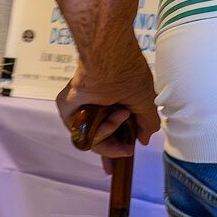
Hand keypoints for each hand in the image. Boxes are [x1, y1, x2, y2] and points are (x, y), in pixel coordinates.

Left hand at [56, 50, 161, 171]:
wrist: (107, 62)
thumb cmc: (127, 74)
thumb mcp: (145, 101)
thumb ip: (147, 123)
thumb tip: (144, 139)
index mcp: (112, 105)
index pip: (113, 131)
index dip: (118, 146)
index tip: (127, 154)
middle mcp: (96, 109)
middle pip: (101, 139)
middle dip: (114, 148)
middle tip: (127, 151)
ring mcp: (82, 112)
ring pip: (94, 139)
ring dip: (112, 131)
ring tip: (121, 115)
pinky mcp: (69, 114)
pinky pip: (84, 135)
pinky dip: (101, 131)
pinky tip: (111, 117)